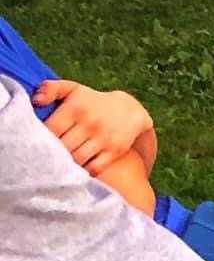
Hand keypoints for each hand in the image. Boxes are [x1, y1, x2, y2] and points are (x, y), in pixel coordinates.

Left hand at [33, 80, 152, 175]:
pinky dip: (84, 171)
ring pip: (76, 159)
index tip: (38, 142)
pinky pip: (94, 168)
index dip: (41, 138)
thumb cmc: (92, 102)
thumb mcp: (73, 89)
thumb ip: (51, 88)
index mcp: (75, 108)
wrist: (130, 110)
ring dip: (66, 164)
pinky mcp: (115, 151)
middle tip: (46, 156)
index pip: (51, 129)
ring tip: (59, 164)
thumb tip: (36, 100)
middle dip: (53, 153)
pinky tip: (77, 169)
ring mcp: (103, 138)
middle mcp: (90, 123)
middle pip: (62, 146)